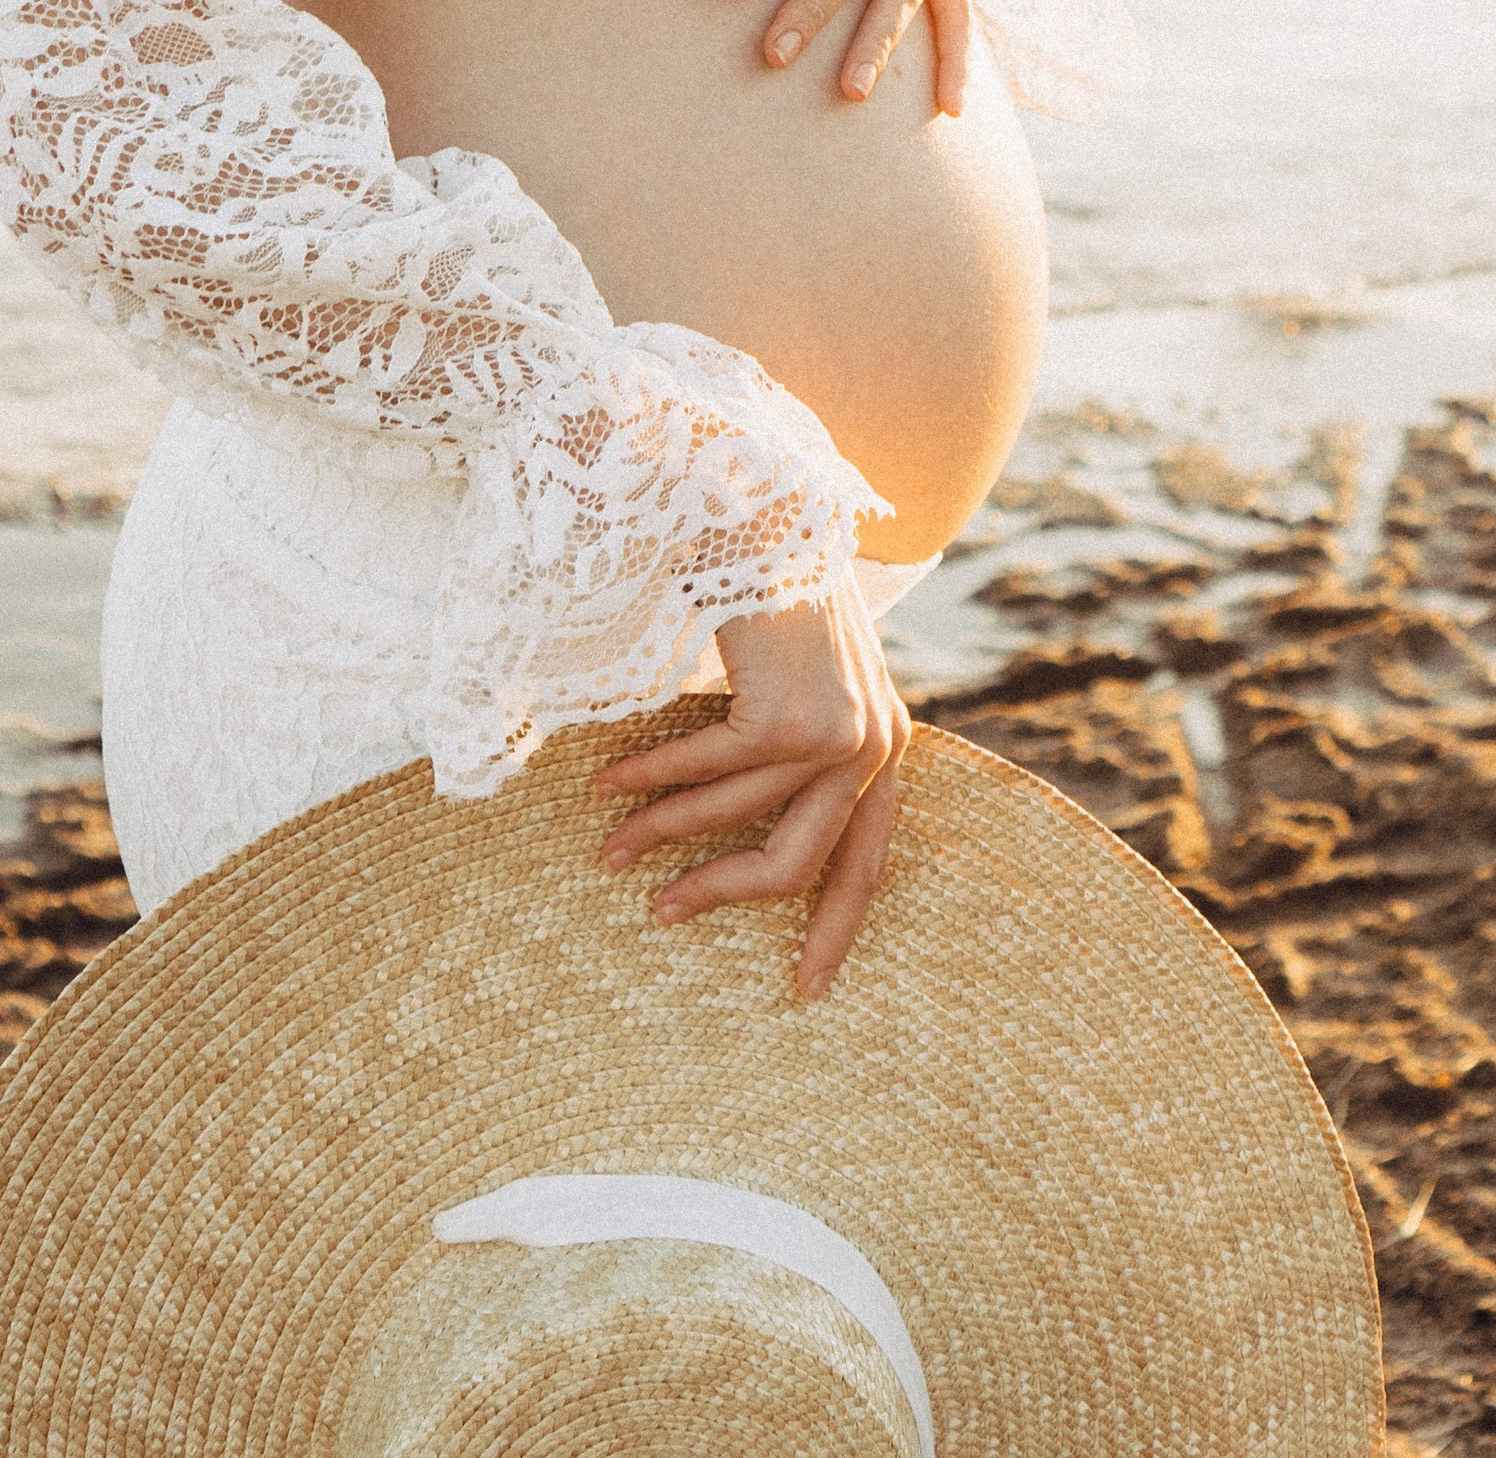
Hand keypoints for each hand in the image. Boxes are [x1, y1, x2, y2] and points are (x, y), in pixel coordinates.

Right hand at [591, 586, 911, 995]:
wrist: (761, 507)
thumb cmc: (773, 588)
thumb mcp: (807, 678)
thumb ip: (802, 745)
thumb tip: (751, 833)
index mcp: (887, 742)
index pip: (869, 861)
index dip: (834, 926)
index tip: (805, 988)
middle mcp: (876, 744)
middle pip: (798, 865)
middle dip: (722, 894)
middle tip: (663, 916)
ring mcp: (836, 733)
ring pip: (735, 821)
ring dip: (663, 831)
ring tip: (610, 846)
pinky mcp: (788, 718)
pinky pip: (704, 771)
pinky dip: (650, 779)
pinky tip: (609, 780)